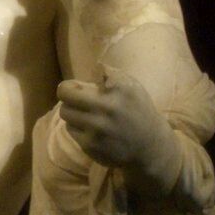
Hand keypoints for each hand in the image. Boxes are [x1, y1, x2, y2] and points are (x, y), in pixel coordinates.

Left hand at [57, 67, 180, 197]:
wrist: (149, 146)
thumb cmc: (138, 111)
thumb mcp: (131, 85)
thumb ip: (110, 73)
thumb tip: (92, 67)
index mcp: (118, 89)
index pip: (75, 83)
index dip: (73, 85)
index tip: (79, 88)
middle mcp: (107, 108)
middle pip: (64, 95)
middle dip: (67, 94)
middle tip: (74, 97)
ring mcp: (97, 129)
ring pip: (65, 113)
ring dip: (72, 111)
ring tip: (84, 112)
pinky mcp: (90, 146)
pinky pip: (70, 130)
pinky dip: (77, 127)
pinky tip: (90, 128)